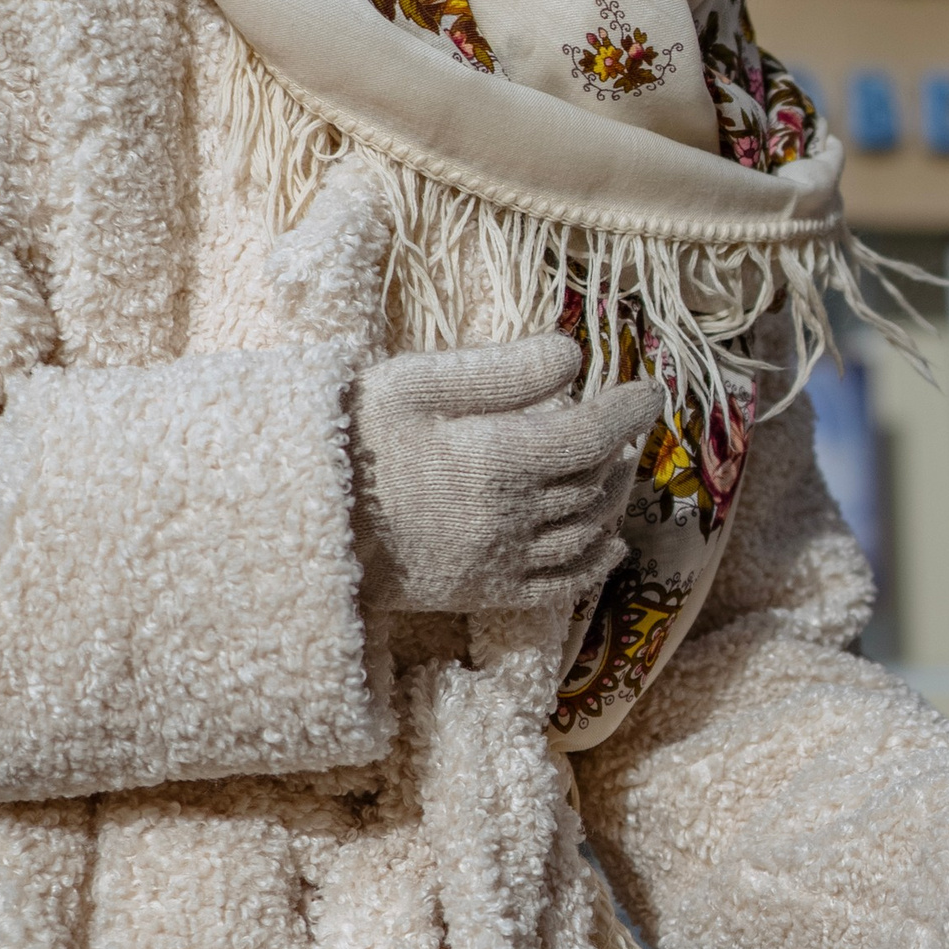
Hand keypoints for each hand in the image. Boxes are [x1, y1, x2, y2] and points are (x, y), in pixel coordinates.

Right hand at [349, 335, 663, 613]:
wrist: (298, 522)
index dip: (631, 409)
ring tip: (614, 468)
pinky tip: (608, 542)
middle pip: (596, 482)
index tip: (650, 389)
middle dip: (618, 447)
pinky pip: (562, 586)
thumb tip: (573, 355)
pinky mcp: (483, 593)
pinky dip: (597, 562)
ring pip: (588, 532)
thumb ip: (500, 370)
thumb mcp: (417, 384)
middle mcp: (512, 517)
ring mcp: (501, 561)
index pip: (594, 434)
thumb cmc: (351, 438)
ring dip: (612, 498)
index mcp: (498, 459)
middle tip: (620, 421)